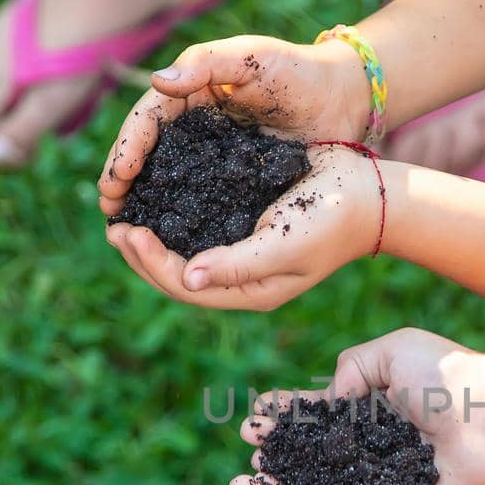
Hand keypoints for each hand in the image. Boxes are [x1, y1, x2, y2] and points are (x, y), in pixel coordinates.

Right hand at [98, 35, 367, 212]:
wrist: (343, 98)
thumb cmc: (298, 71)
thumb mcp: (252, 59)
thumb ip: (207, 64)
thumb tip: (158, 82)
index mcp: (190, 91)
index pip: (147, 120)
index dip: (127, 148)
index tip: (114, 179)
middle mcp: (195, 124)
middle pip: (149, 153)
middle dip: (124, 180)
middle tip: (109, 210)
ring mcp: (213, 153)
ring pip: (169, 178)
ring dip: (145, 201)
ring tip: (125, 229)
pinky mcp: (235, 177)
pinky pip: (200, 195)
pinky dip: (181, 213)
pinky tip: (169, 236)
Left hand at [102, 145, 383, 311]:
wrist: (370, 194)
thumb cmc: (332, 220)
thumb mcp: (285, 245)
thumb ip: (239, 265)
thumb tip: (188, 277)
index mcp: (251, 290)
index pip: (187, 287)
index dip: (151, 264)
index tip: (127, 233)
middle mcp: (243, 277)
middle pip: (179, 277)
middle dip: (143, 255)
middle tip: (114, 227)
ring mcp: (243, 251)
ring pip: (185, 254)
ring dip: (153, 239)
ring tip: (124, 220)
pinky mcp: (244, 224)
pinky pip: (199, 227)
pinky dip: (174, 217)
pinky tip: (156, 200)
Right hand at [239, 329, 484, 484]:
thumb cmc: (450, 379)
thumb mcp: (396, 351)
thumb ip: (354, 366)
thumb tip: (329, 400)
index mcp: (373, 408)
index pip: (319, 412)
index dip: (286, 416)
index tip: (256, 418)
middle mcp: (373, 447)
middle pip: (314, 453)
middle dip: (278, 452)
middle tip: (248, 455)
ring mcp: (383, 481)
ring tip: (254, 483)